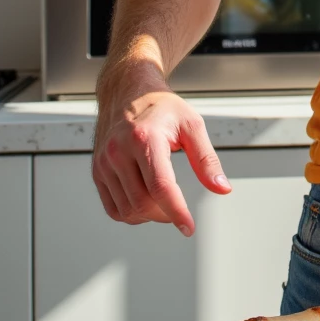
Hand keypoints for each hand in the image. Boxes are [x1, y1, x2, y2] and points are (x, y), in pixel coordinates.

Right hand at [92, 74, 230, 234]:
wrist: (127, 92)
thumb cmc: (162, 107)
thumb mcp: (192, 125)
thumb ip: (207, 159)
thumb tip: (222, 188)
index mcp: (144, 138)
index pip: (160, 187)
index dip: (176, 212)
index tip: (189, 227)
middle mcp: (118, 151)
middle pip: (143, 203)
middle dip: (166, 214)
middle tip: (180, 209)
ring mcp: (104, 163)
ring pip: (127, 210)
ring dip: (150, 216)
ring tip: (165, 202)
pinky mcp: (97, 172)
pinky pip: (113, 208)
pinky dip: (132, 214)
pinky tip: (147, 202)